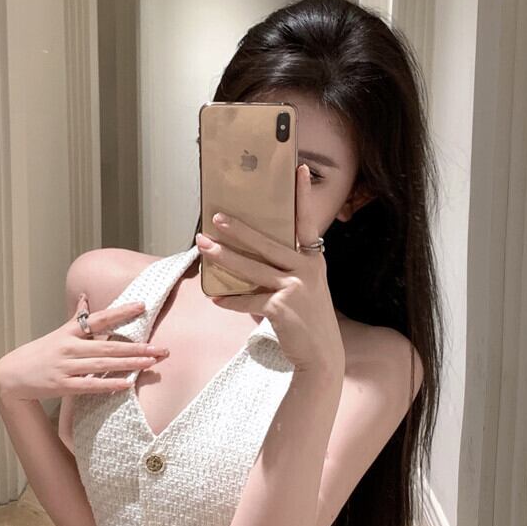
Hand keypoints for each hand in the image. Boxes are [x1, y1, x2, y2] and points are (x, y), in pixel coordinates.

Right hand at [0, 295, 168, 402]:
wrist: (12, 374)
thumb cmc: (40, 352)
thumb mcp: (58, 333)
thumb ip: (76, 319)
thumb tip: (84, 296)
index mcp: (70, 332)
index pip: (99, 319)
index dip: (121, 311)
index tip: (143, 306)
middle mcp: (69, 347)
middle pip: (108, 345)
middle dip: (137, 347)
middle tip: (161, 348)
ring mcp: (66, 367)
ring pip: (103, 364)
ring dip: (129, 364)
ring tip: (151, 363)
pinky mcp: (62, 386)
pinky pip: (90, 385)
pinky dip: (109, 384)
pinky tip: (127, 384)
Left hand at [195, 163, 344, 375]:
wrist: (322, 356)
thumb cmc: (309, 321)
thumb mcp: (305, 291)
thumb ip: (285, 274)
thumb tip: (248, 265)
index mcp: (313, 262)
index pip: (306, 223)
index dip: (302, 197)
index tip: (299, 169)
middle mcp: (306, 270)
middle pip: (267, 243)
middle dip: (239, 229)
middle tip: (216, 217)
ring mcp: (294, 288)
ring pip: (252, 268)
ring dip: (225, 257)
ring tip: (204, 246)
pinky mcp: (280, 308)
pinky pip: (248, 300)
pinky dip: (231, 300)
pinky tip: (216, 299)